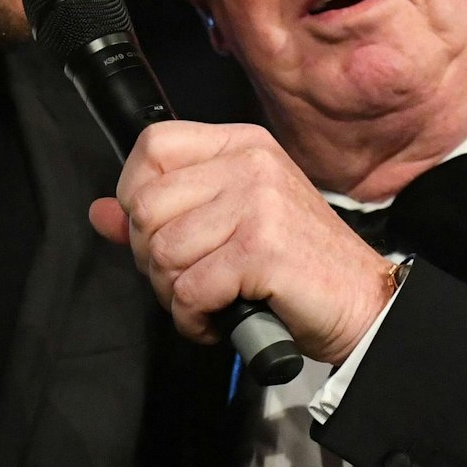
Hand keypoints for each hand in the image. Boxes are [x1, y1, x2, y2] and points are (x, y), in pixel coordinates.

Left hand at [89, 121, 395, 366]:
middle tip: (190, 279)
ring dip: (176, 294)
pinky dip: (195, 319)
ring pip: (164, 252)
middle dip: (153, 259)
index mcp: (242, 146)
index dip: (135, 194)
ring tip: (210, 301)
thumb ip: (165, 215)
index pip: (152, 146)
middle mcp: (251, 164)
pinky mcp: (262, 249)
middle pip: (147, 205)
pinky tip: (220, 320)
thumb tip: (102, 213)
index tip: (159, 232)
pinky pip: (190, 289)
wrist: (364, 304)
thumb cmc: (299, 267)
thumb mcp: (230, 224)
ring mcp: (259, 203)